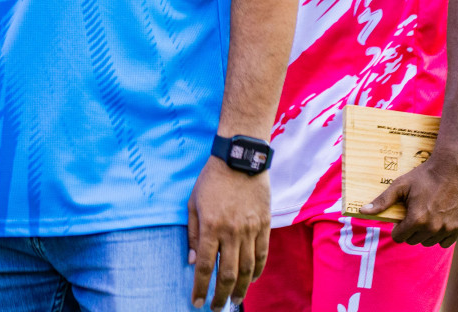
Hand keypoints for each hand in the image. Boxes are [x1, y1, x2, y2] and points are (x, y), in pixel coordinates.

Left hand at [188, 158, 269, 308]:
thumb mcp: (193, 203)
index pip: (206, 266)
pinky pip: (262, 254)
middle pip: (229, 273)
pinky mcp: (264, 225)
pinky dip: (258, 271)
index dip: (201, 287)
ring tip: (234, 301)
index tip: (197, 302)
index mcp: (211, 226)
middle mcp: (232, 232)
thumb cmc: (211, 180)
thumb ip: (193, 233)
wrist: (240, 160)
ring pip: (248, 269)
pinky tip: (252, 280)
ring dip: (241, 289)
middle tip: (217, 308)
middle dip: (221, 295)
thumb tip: (192, 261)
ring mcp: (250, 230)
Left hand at [360, 150, 457, 246]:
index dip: (397, 228)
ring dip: (425, 234)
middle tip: (413, 214)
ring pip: (429, 242)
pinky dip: (440, 236)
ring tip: (425, 217)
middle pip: (414, 240)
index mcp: (416, 219)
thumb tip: (362, 211)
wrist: (453, 169)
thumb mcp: (400, 185)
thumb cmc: (423, 176)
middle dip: (410, 230)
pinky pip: (446, 243)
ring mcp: (448, 229)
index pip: (399, 237)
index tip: (401, 218)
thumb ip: (382, 201)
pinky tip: (438, 222)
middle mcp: (433, 228)